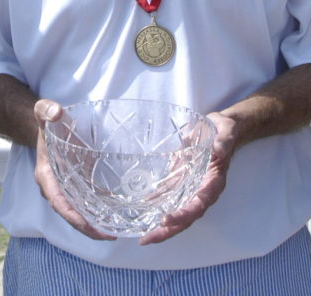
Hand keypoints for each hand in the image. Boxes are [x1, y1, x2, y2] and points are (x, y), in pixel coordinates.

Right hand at [33, 99, 115, 240]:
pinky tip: (117, 217)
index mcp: (46, 175)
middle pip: (70, 214)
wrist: (47, 127)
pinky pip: (88, 203)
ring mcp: (67, 189)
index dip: (72, 216)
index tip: (88, 226)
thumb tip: (55, 113)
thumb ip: (46, 110)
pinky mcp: (78, 186)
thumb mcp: (43, 113)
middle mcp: (56, 187)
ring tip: (116, 233)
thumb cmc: (47, 123)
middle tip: (109, 235)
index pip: (57, 201)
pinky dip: (100, 212)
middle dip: (87, 227)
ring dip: (95, 225)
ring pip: (79, 212)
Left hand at [140, 111, 235, 244]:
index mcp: (214, 183)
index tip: (168, 219)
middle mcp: (202, 190)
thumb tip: (219, 150)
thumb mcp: (226, 133)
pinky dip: (157, 205)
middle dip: (168, 229)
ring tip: (143, 236)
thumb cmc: (225, 132)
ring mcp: (191, 187)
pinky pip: (169, 197)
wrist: (222, 129)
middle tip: (147, 240)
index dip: (184, 214)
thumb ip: (223, 142)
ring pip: (176, 211)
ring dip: (161, 224)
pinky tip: (142, 210)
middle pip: (186, 216)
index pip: (199, 204)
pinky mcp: (182, 179)